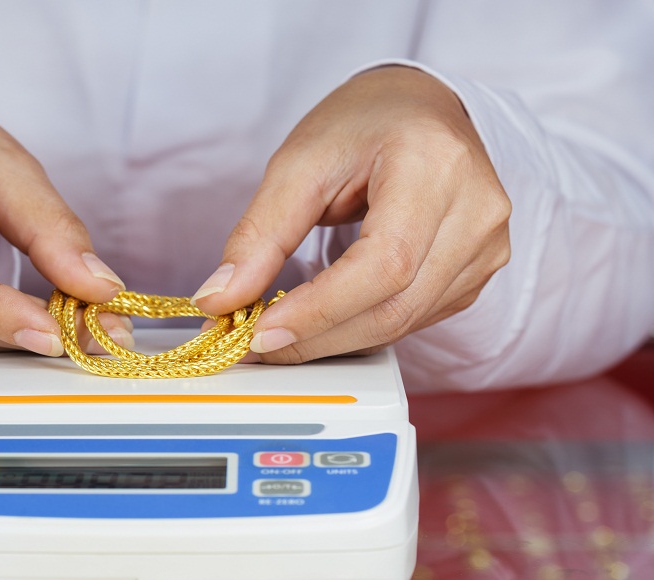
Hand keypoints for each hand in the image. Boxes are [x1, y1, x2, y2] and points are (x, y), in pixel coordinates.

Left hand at [191, 66, 510, 362]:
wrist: (419, 109)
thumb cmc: (362, 125)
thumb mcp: (298, 164)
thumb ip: (259, 236)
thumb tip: (220, 301)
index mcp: (435, 166)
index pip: (383, 265)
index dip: (320, 310)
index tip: (260, 332)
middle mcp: (476, 210)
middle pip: (394, 307)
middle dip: (316, 336)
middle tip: (253, 344)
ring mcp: (486, 247)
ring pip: (403, 324)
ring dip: (333, 340)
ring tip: (277, 333)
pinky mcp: (477, 272)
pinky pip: (414, 320)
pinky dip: (359, 330)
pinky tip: (320, 322)